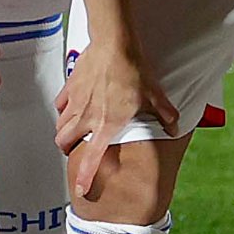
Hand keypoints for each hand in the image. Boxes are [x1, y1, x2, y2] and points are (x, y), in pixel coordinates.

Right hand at [52, 34, 173, 198]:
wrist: (114, 44)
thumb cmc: (134, 70)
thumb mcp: (155, 95)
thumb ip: (165, 115)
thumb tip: (174, 127)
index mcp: (107, 125)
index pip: (93, 158)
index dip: (85, 176)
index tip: (81, 189)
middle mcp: (86, 117)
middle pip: (63, 143)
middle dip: (67, 150)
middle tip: (75, 149)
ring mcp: (75, 102)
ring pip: (59, 125)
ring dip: (64, 132)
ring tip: (73, 131)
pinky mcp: (70, 87)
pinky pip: (59, 104)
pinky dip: (63, 110)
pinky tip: (72, 107)